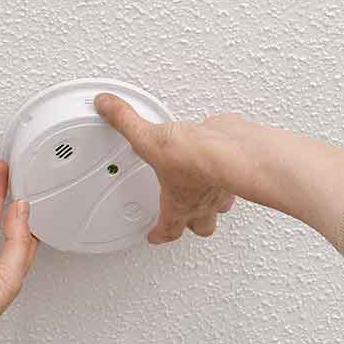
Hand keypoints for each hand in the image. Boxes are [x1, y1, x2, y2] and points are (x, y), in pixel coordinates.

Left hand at [94, 92, 240, 244]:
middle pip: (202, 227)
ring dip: (214, 205)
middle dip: (194, 226)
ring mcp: (222, 189)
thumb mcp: (149, 139)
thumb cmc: (193, 159)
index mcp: (179, 204)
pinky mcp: (237, 168)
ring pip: (220, 207)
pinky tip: (223, 162)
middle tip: (188, 223)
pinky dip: (227, 172)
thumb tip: (106, 106)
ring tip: (207, 196)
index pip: (168, 229)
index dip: (159, 235)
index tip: (155, 237)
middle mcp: (203, 202)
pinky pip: (232, 176)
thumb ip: (126, 121)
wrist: (229, 150)